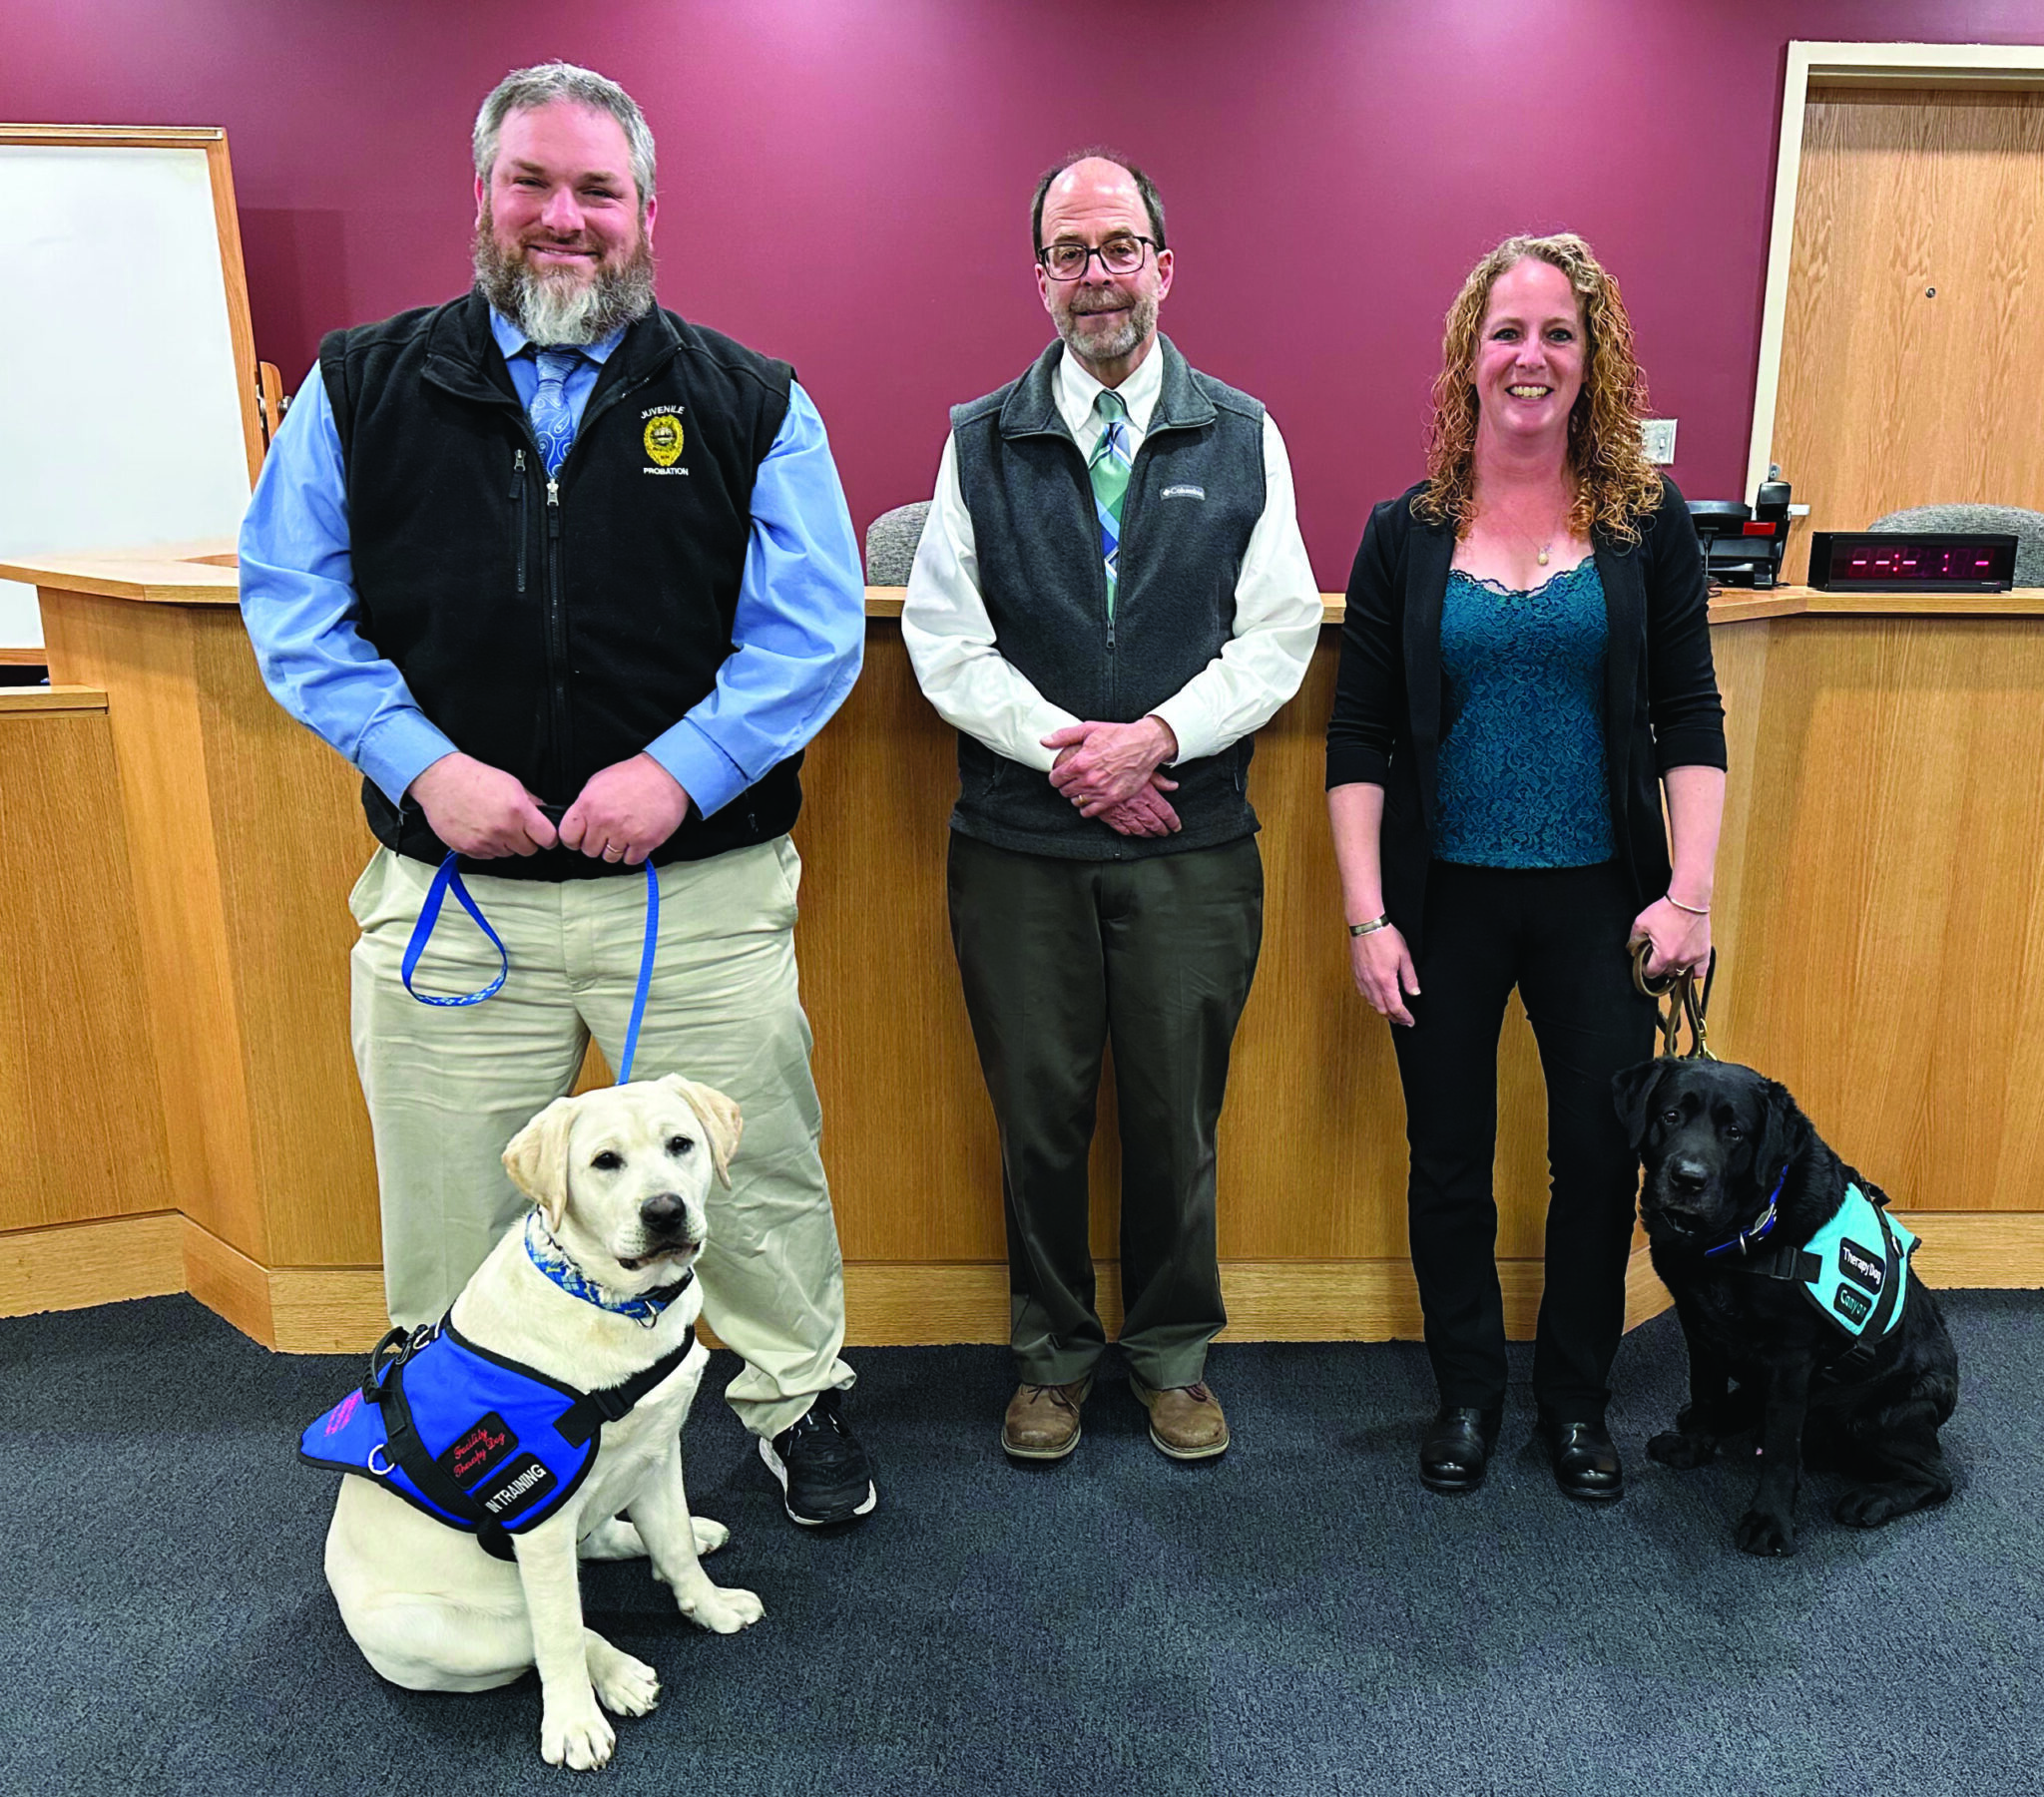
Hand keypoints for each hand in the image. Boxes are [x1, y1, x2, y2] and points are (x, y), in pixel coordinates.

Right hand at [408, 752, 555, 857]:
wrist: (441, 780)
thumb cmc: (475, 778)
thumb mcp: (511, 783)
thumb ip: (531, 802)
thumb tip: (545, 815)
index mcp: (518, 811)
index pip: (547, 838)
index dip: (547, 837)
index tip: (543, 835)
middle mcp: (503, 830)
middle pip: (528, 850)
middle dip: (525, 840)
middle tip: (514, 827)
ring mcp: (485, 842)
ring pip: (507, 853)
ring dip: (505, 843)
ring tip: (492, 824)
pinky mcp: (468, 849)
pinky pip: (487, 855)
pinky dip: (487, 846)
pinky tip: (479, 829)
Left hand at [559, 754, 690, 865]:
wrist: (666, 774)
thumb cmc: (634, 776)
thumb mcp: (598, 782)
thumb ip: (585, 805)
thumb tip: (579, 823)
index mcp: (588, 804)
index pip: (567, 836)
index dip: (574, 840)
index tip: (581, 838)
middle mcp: (603, 821)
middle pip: (589, 850)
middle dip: (597, 844)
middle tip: (608, 833)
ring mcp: (624, 833)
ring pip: (609, 858)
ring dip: (615, 850)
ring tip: (624, 835)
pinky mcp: (645, 841)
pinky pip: (631, 860)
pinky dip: (634, 853)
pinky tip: (637, 839)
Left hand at [1042, 716, 1177, 814]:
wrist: (1144, 745)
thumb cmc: (1119, 735)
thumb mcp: (1089, 729)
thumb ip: (1064, 736)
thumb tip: (1044, 741)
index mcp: (1080, 763)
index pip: (1055, 779)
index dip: (1055, 776)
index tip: (1060, 774)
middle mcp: (1088, 779)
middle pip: (1064, 791)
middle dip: (1065, 785)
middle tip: (1072, 779)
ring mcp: (1100, 791)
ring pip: (1075, 801)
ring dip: (1076, 795)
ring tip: (1081, 788)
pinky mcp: (1112, 799)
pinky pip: (1090, 812)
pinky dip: (1086, 807)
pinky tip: (1089, 799)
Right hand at [1099, 772, 1181, 837]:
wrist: (1093, 768)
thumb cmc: (1118, 765)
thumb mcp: (1143, 768)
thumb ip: (1160, 780)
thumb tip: (1173, 786)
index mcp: (1147, 794)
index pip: (1165, 812)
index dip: (1172, 822)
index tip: (1175, 826)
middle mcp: (1136, 805)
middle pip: (1154, 823)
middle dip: (1161, 830)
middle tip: (1165, 833)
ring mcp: (1122, 812)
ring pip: (1139, 829)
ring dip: (1147, 834)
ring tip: (1152, 835)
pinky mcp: (1109, 815)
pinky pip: (1121, 829)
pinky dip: (1129, 832)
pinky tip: (1133, 832)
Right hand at [1349, 923, 1419, 1026]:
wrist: (1366, 925)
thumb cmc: (1385, 936)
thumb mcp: (1405, 957)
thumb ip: (1410, 977)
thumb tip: (1414, 993)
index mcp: (1385, 980)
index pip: (1395, 1007)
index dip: (1404, 1017)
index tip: (1410, 1021)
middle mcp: (1371, 983)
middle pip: (1382, 1009)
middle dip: (1394, 1017)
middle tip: (1402, 1021)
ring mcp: (1362, 979)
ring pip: (1372, 1003)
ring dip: (1383, 1011)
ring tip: (1391, 1013)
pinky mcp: (1356, 974)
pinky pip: (1363, 994)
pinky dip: (1372, 1001)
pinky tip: (1377, 999)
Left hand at [1630, 897, 1710, 980]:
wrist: (1688, 900)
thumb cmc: (1666, 910)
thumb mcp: (1640, 923)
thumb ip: (1633, 939)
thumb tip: (1633, 950)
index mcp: (1664, 956)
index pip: (1651, 973)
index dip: (1645, 967)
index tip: (1646, 961)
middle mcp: (1680, 960)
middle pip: (1666, 974)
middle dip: (1659, 966)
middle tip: (1657, 954)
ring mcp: (1693, 958)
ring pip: (1680, 972)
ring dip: (1674, 967)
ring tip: (1670, 956)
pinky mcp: (1704, 952)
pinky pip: (1700, 972)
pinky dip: (1693, 971)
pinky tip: (1687, 966)